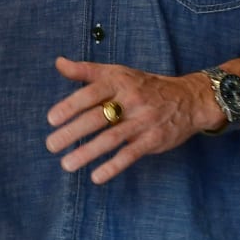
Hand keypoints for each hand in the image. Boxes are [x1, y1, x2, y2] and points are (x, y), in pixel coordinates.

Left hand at [45, 56, 218, 184]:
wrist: (189, 99)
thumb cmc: (145, 86)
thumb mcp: (118, 73)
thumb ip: (87, 71)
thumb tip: (58, 63)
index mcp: (120, 81)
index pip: (91, 92)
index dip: (70, 105)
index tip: (51, 119)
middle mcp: (131, 99)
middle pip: (98, 117)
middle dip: (73, 132)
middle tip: (51, 145)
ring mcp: (143, 120)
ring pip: (112, 137)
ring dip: (88, 152)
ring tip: (67, 164)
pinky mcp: (154, 139)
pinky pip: (131, 154)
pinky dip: (113, 165)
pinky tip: (96, 176)